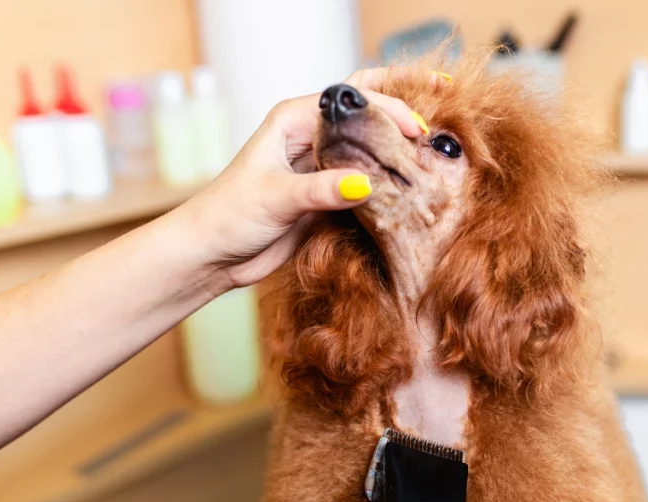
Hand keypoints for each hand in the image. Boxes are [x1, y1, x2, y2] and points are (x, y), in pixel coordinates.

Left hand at [176, 69, 437, 288]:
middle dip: (400, 120)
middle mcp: (312, 137)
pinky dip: (389, 187)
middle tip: (435, 135)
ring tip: (432, 164)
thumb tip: (365, 184)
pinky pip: (367, 184)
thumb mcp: (276, 198)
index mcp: (295, 119)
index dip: (388, 108)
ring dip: (397, 156)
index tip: (417, 131)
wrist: (212, 255)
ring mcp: (322, 166)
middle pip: (366, 118)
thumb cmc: (228, 215)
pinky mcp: (329, 196)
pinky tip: (412, 191)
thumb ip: (321, 190)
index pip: (352, 100)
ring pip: (371, 152)